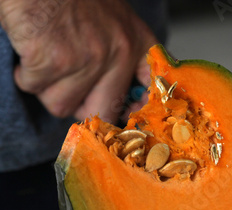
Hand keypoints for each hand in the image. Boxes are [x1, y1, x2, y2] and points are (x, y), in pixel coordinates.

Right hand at [0, 0, 157, 122]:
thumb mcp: (112, 18)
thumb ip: (120, 53)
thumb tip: (122, 97)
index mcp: (135, 41)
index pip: (150, 88)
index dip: (137, 109)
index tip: (125, 114)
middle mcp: (118, 54)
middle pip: (102, 111)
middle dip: (80, 106)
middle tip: (68, 88)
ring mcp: (87, 60)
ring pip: (63, 105)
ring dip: (47, 89)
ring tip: (46, 60)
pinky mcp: (54, 61)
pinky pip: (35, 87)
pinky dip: (26, 75)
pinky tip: (30, 51)